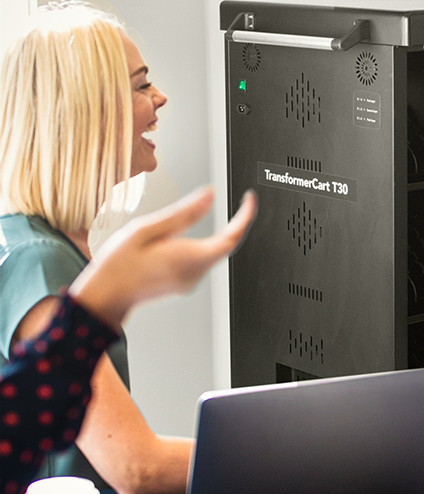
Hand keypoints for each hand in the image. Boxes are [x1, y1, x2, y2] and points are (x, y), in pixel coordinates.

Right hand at [70, 187, 257, 327]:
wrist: (103, 297)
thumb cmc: (118, 265)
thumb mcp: (146, 230)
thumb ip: (182, 213)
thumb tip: (210, 196)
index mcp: (190, 258)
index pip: (232, 236)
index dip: (245, 216)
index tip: (249, 199)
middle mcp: (196, 273)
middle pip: (227, 245)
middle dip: (236, 223)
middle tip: (240, 202)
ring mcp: (191, 281)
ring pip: (215, 253)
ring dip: (217, 234)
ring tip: (202, 217)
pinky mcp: (185, 283)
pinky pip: (202, 261)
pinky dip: (203, 245)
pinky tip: (182, 239)